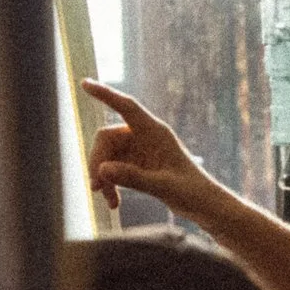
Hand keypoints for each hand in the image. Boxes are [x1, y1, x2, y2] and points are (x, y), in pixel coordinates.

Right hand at [84, 82, 217, 215]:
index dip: (106, 94)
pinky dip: (110, 185)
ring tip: (107, 200)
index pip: (126, 107)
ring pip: (107, 156)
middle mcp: (144, 137)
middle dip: (98, 160)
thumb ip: (133, 177)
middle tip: (95, 186)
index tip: (85, 83)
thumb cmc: (191, 192)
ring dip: (103, 177)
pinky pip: (113, 170)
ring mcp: (139, 151)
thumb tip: (102, 169)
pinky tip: (113, 203)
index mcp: (155, 132)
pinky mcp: (136, 166)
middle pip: (107, 138)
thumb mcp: (163, 186)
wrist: (204, 206)